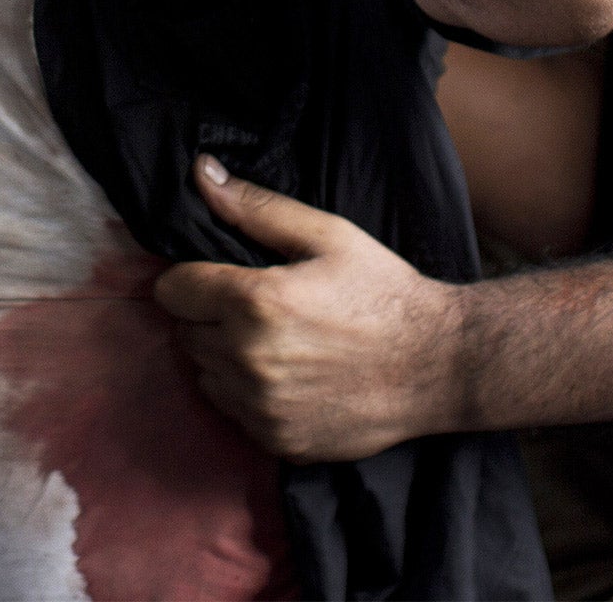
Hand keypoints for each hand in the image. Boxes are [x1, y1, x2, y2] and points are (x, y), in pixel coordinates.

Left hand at [151, 155, 464, 462]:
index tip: (220, 278)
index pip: (171, 290)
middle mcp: (250, 359)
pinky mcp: (276, 439)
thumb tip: (200, 173)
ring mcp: (262, 406)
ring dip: (224, 355)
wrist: (440, 366)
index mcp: (256, 302)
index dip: (190, 279)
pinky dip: (246, 393)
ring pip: (204, 372)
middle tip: (256, 308)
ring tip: (274, 340)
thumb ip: (255, 207)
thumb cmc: (383, 292)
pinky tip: (287, 375)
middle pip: (184, 331)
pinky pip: (231, 409)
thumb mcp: (325, 235)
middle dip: (208, 316)